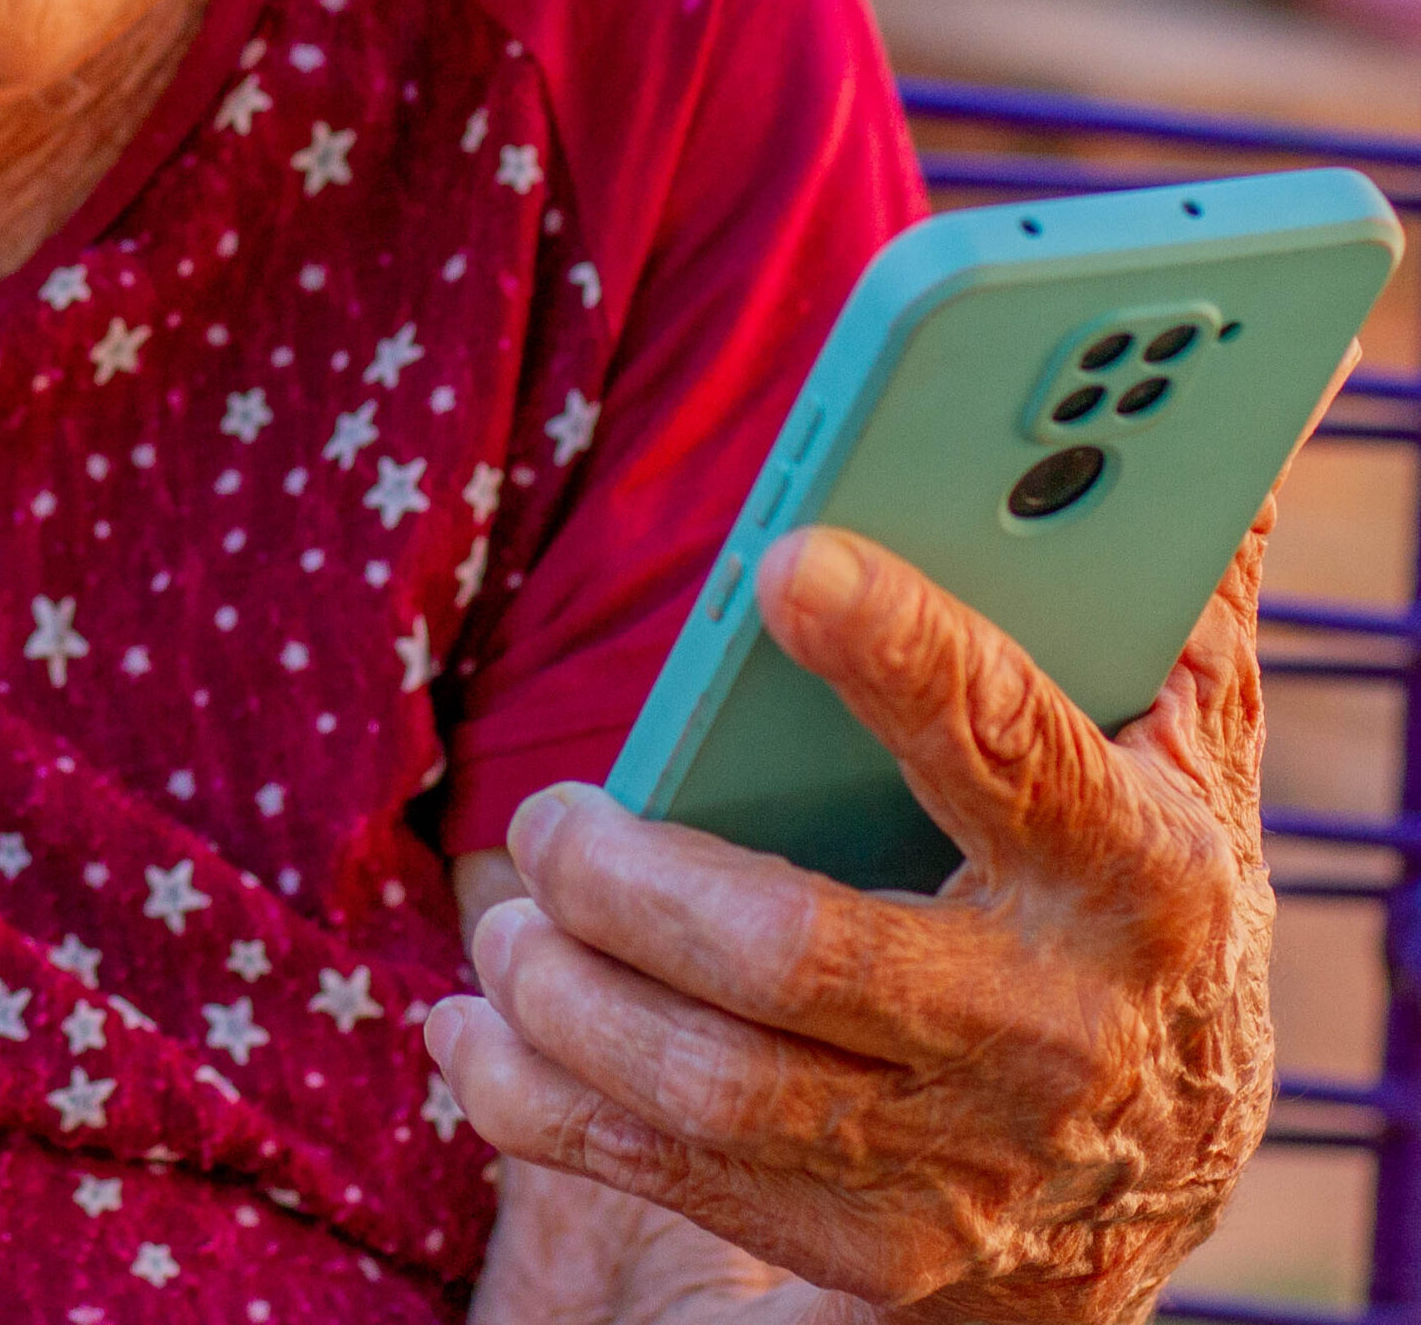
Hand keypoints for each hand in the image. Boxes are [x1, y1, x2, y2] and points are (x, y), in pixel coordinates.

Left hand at [427, 494, 1288, 1324]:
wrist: (1150, 1177)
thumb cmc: (1125, 904)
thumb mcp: (1180, 755)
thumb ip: (1154, 597)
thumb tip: (1171, 409)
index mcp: (1138, 872)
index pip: (1011, 750)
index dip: (901, 654)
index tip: (782, 562)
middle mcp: (1053, 1029)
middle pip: (792, 951)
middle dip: (627, 876)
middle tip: (549, 817)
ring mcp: (962, 1159)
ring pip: (705, 1078)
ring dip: (561, 989)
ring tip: (513, 914)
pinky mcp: (874, 1246)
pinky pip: (658, 1171)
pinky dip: (529, 1098)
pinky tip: (471, 1028)